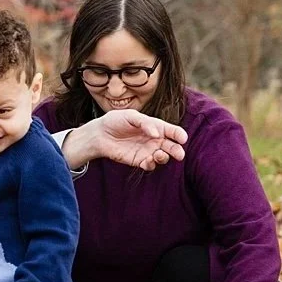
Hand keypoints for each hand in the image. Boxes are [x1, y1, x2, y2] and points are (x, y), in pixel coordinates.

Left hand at [65, 109, 187, 171]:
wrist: (99, 134)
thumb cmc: (115, 121)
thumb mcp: (130, 116)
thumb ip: (144, 123)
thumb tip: (156, 134)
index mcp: (155, 126)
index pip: (172, 131)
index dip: (179, 134)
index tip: (182, 138)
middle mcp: (154, 139)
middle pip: (171, 146)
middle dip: (177, 150)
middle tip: (179, 154)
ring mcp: (147, 151)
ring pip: (162, 157)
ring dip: (164, 158)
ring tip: (158, 155)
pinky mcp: (139, 160)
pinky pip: (150, 165)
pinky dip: (151, 165)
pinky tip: (148, 161)